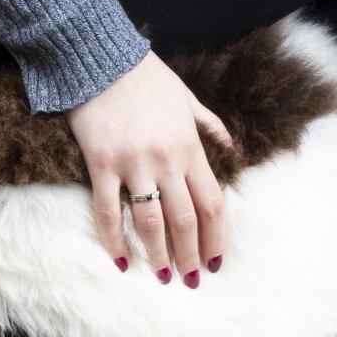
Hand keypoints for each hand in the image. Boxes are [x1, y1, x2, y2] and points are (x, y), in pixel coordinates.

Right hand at [66, 48, 237, 285]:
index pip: (212, 203)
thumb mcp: (188, 98)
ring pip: (151, 222)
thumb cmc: (146, 77)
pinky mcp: (101, 164)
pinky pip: (107, 211)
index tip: (216, 260)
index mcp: (190, 147)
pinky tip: (120, 260)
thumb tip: (236, 149)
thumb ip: (212, 127)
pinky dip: (114, 239)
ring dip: (158, 255)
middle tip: (192, 279)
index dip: (217, 237)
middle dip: (191, 255)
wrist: (100, 57)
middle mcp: (166, 161)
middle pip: (185, 221)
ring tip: (163, 277)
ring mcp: (132, 164)